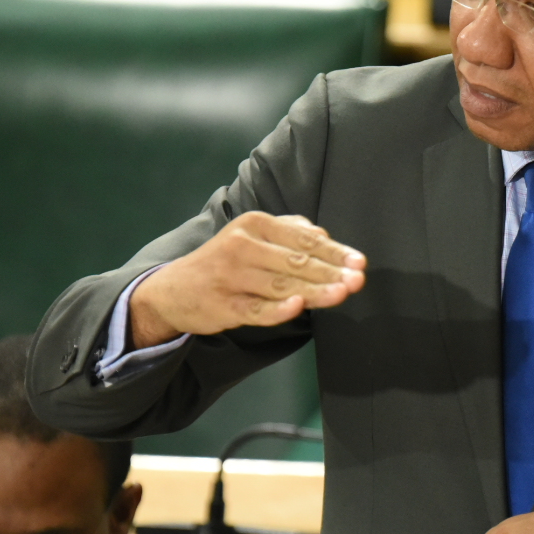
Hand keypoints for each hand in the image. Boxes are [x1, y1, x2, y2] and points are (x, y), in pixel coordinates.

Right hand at [129, 212, 365, 347]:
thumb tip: (323, 235)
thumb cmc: (223, 261)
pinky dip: (277, 309)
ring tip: (342, 294)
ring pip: (282, 285)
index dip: (334, 251)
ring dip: (315, 291)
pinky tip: (298, 306)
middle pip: (296, 261)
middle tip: (358, 281)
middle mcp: (242, 245)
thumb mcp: (251, 235)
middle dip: (331, 272)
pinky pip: (256, 309)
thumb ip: (288, 231)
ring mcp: (231, 276)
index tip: (359, 262)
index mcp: (254, 224)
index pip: (303, 238)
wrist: (173, 290)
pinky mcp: (223, 305)